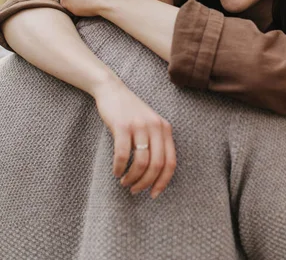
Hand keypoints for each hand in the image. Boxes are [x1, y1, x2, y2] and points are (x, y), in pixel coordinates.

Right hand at [94, 77, 176, 197]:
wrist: (113, 91)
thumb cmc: (130, 113)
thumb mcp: (150, 126)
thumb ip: (156, 144)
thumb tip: (155, 176)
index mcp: (165, 128)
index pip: (170, 162)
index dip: (163, 182)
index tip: (153, 195)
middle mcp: (156, 126)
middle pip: (156, 165)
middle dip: (146, 183)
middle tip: (135, 190)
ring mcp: (139, 125)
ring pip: (140, 162)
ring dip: (132, 178)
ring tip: (124, 182)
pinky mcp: (122, 126)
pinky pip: (122, 154)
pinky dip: (119, 168)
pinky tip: (116, 172)